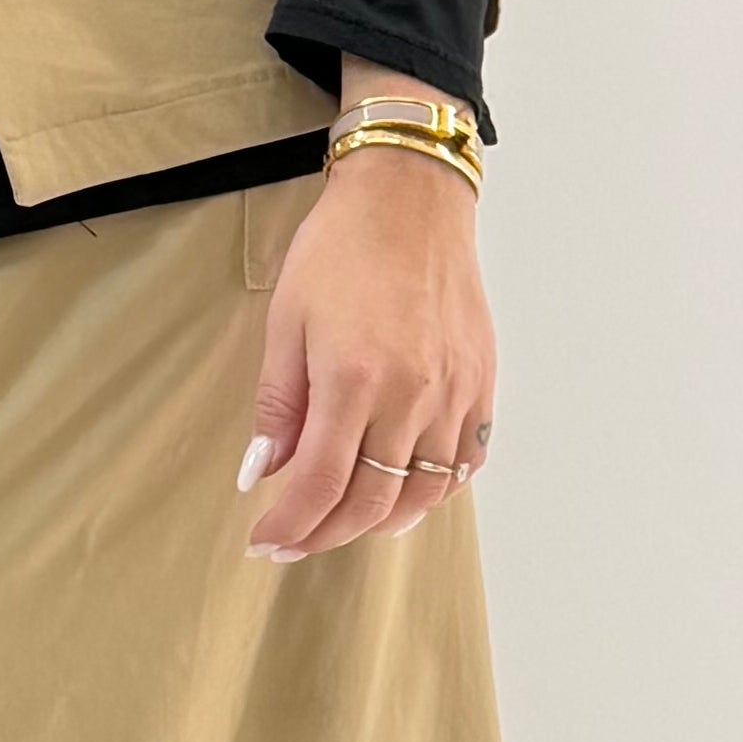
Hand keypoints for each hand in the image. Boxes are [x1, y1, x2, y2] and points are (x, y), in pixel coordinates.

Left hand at [236, 116, 495, 559]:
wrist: (411, 200)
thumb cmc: (341, 249)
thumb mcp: (286, 321)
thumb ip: (278, 405)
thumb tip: (262, 474)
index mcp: (355, 380)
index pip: (321, 484)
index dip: (291, 524)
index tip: (266, 541)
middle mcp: (412, 395)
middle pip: (373, 501)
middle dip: (327, 534)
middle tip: (295, 542)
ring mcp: (455, 393)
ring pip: (423, 492)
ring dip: (381, 522)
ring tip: (345, 525)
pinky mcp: (480, 383)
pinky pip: (463, 463)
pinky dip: (433, 491)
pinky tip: (405, 492)